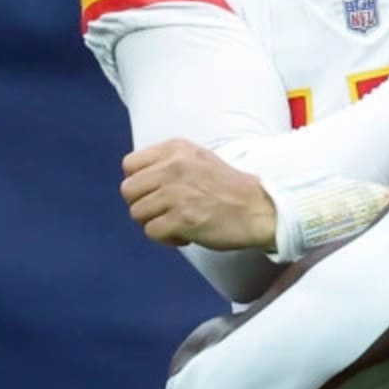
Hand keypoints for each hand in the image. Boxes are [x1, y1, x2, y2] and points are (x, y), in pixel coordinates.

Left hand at [121, 139, 276, 250]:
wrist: (259, 209)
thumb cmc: (231, 188)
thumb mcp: (199, 158)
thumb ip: (169, 163)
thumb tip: (140, 181)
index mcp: (176, 149)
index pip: (129, 164)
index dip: (139, 182)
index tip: (155, 192)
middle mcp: (173, 167)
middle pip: (128, 191)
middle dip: (142, 204)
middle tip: (163, 211)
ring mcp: (176, 194)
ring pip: (137, 213)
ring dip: (155, 222)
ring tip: (177, 223)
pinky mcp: (181, 219)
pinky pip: (152, 232)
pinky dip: (166, 238)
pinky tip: (185, 235)